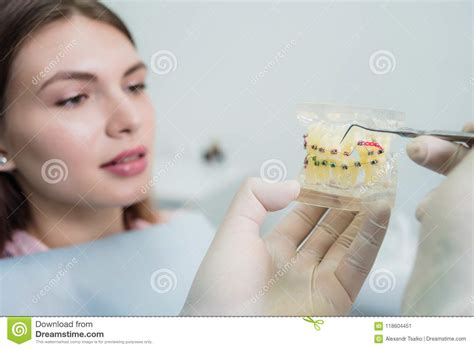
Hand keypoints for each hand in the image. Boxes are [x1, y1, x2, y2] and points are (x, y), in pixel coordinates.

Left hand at [180, 177, 390, 314]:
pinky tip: (381, 212)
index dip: (318, 196)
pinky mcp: (334, 300)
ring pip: (348, 244)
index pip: (302, 218)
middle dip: (346, 205)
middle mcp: (297, 267)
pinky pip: (356, 265)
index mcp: (271, 252)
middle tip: (364, 178)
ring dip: (365, 217)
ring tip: (380, 188)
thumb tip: (293, 184)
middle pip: (329, 230)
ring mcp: (317, 283)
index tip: (333, 174)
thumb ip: (255, 198)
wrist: (227, 333)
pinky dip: (371, 238)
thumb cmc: (220, 287)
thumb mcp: (232, 232)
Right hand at [402, 122, 473, 314]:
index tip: (460, 130)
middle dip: (448, 155)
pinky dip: (439, 206)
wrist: (447, 301)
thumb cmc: (467, 239)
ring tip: (427, 200)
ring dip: (440, 184)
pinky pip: (456, 207)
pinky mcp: (469, 236)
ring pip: (465, 185)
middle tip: (418, 149)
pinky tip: (428, 217)